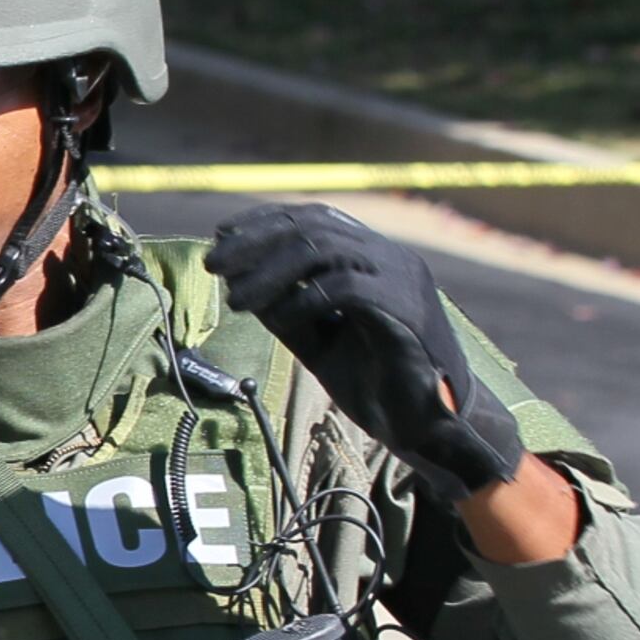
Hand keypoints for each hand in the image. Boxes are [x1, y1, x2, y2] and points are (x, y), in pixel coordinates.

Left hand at [210, 205, 525, 499]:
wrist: (424, 423)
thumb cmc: (375, 380)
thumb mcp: (317, 338)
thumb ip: (286, 309)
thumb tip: (239, 284)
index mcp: (374, 257)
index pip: (316, 217)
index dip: (266, 222)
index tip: (222, 236)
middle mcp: (391, 257)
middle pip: (315, 225)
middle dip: (257, 241)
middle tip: (215, 264)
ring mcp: (401, 277)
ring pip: (325, 249)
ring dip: (270, 270)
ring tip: (236, 297)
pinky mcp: (405, 307)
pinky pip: (343, 287)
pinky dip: (300, 299)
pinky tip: (274, 318)